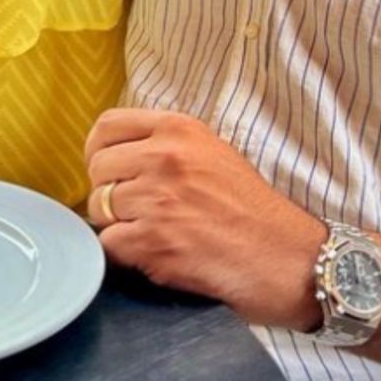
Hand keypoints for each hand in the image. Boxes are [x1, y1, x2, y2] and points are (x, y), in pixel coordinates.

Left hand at [83, 109, 327, 330]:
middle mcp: (165, 157)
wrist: (283, 256)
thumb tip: (122, 156)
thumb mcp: (216, 154)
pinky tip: (151, 254)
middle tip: (134, 209)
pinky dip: (122, 254)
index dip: (100, 150)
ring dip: (116, 224)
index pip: (108, 125)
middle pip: (97, 168)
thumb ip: (170, 147)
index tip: (109, 169)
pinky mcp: (150, 241)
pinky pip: (107, 244)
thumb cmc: (254, 209)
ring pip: (98, 208)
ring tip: (149, 232)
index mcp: (181, 129)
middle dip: (108, 191)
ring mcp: (156, 199)